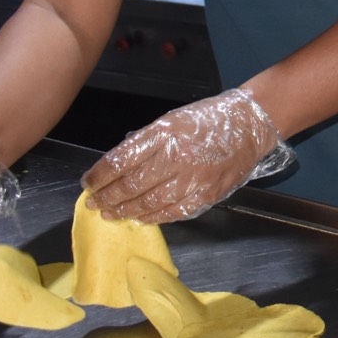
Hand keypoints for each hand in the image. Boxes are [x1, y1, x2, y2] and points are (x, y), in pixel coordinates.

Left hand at [82, 89, 292, 223]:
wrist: (250, 124)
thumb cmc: (207, 120)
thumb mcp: (171, 120)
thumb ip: (145, 143)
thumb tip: (117, 169)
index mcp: (165, 133)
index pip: (121, 160)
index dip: (100, 176)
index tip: (88, 184)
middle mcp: (178, 156)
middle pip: (132, 185)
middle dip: (108, 197)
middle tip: (94, 204)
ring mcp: (194, 178)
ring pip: (150, 203)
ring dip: (125, 211)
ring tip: (111, 214)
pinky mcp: (208, 194)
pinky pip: (173, 212)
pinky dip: (153, 217)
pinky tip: (140, 217)